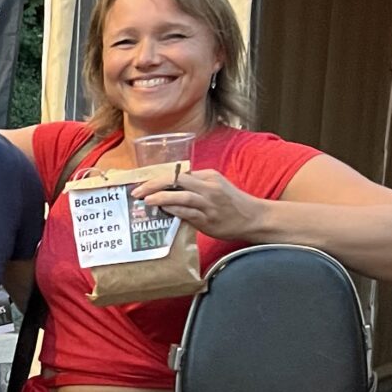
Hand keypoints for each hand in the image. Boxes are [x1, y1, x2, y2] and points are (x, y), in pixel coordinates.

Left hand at [136, 168, 267, 242]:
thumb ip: (194, 187)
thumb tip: (168, 190)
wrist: (254, 217)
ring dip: (161, 197)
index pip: (178, 173)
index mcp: (208, 176)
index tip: (141, 182)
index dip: (157, 177)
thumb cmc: (231, 204)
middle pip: (177, 179)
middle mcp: (208, 187)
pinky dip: (174, 211)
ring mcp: (209, 203)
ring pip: (182, 196)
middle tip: (137, 191)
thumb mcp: (215, 187)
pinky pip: (188, 213)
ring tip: (146, 200)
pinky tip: (163, 211)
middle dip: (154, 184)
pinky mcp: (209, 219)